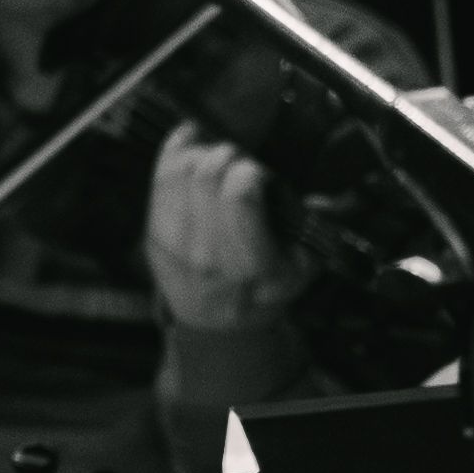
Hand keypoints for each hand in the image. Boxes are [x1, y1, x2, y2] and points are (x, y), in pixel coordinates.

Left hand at [144, 124, 304, 332]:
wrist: (216, 325)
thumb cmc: (262, 293)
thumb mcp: (303, 271)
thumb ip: (317, 233)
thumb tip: (321, 201)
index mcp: (248, 263)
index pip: (240, 192)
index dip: (252, 172)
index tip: (259, 178)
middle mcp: (206, 251)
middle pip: (209, 172)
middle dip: (229, 157)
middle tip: (240, 166)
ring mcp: (173, 241)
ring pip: (182, 169)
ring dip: (204, 154)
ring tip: (218, 163)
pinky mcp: (152, 231)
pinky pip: (160, 176)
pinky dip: (176, 152)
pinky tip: (192, 147)